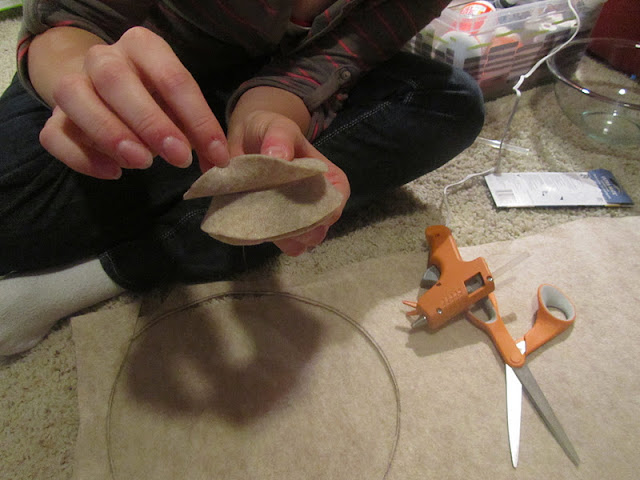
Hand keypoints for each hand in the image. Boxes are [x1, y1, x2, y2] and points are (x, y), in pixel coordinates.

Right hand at [37, 27, 228, 178]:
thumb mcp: (182, 110)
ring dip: (109, 132)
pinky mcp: (54, 118)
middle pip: (115, 79)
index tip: (217, 155)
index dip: (198, 119)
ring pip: (74, 96)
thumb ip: (199, 133)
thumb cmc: (154, 100)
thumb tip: (217, 163)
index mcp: (143, 47)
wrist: (104, 90)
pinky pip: (55, 134)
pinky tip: (113, 173)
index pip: (172, 78)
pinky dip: (82, 157)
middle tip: (179, 158)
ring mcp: (72, 83)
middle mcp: (103, 58)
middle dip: (150, 122)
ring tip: (142, 163)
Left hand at [227, 109, 349, 255]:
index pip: (335, 203)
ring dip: (283, 239)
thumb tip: (280, 156)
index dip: (323, 214)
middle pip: (319, 229)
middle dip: (299, 230)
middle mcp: (318, 202)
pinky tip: (254, 227)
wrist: (247, 140)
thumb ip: (280, 138)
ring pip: (301, 242)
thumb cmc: (269, 130)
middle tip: (272, 219)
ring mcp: (299, 217)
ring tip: (261, 222)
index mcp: (329, 179)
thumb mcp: (276, 126)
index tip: (299, 213)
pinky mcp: (279, 227)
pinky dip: (269, 240)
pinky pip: (282, 244)